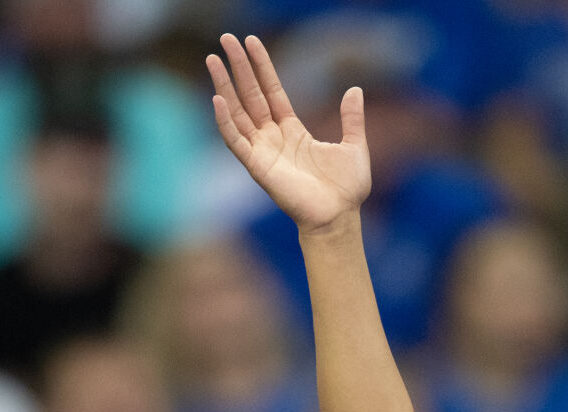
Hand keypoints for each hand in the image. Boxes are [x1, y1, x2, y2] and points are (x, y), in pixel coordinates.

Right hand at [207, 33, 370, 233]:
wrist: (339, 218)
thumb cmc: (346, 190)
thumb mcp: (354, 146)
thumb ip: (352, 118)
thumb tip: (355, 89)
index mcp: (293, 130)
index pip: (272, 90)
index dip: (262, 66)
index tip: (251, 41)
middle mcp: (273, 138)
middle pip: (251, 95)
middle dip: (238, 67)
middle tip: (225, 39)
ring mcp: (263, 151)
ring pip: (238, 112)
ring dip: (224, 86)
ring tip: (212, 59)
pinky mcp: (258, 167)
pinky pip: (236, 141)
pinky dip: (225, 122)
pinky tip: (217, 100)